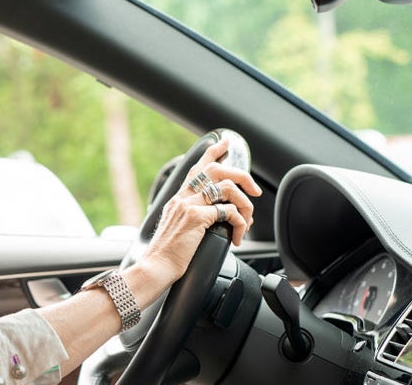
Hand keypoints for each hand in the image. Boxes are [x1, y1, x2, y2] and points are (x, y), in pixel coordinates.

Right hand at [143, 138, 262, 279]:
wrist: (156, 267)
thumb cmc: (167, 255)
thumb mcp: (177, 229)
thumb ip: (190, 217)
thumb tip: (212, 217)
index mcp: (178, 198)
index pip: (196, 167)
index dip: (213, 151)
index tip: (225, 143)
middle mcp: (182, 197)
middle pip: (216, 169)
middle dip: (242, 176)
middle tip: (254, 190)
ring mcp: (189, 205)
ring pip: (228, 188)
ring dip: (245, 204)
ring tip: (247, 222)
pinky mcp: (196, 218)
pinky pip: (229, 212)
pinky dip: (240, 224)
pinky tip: (237, 237)